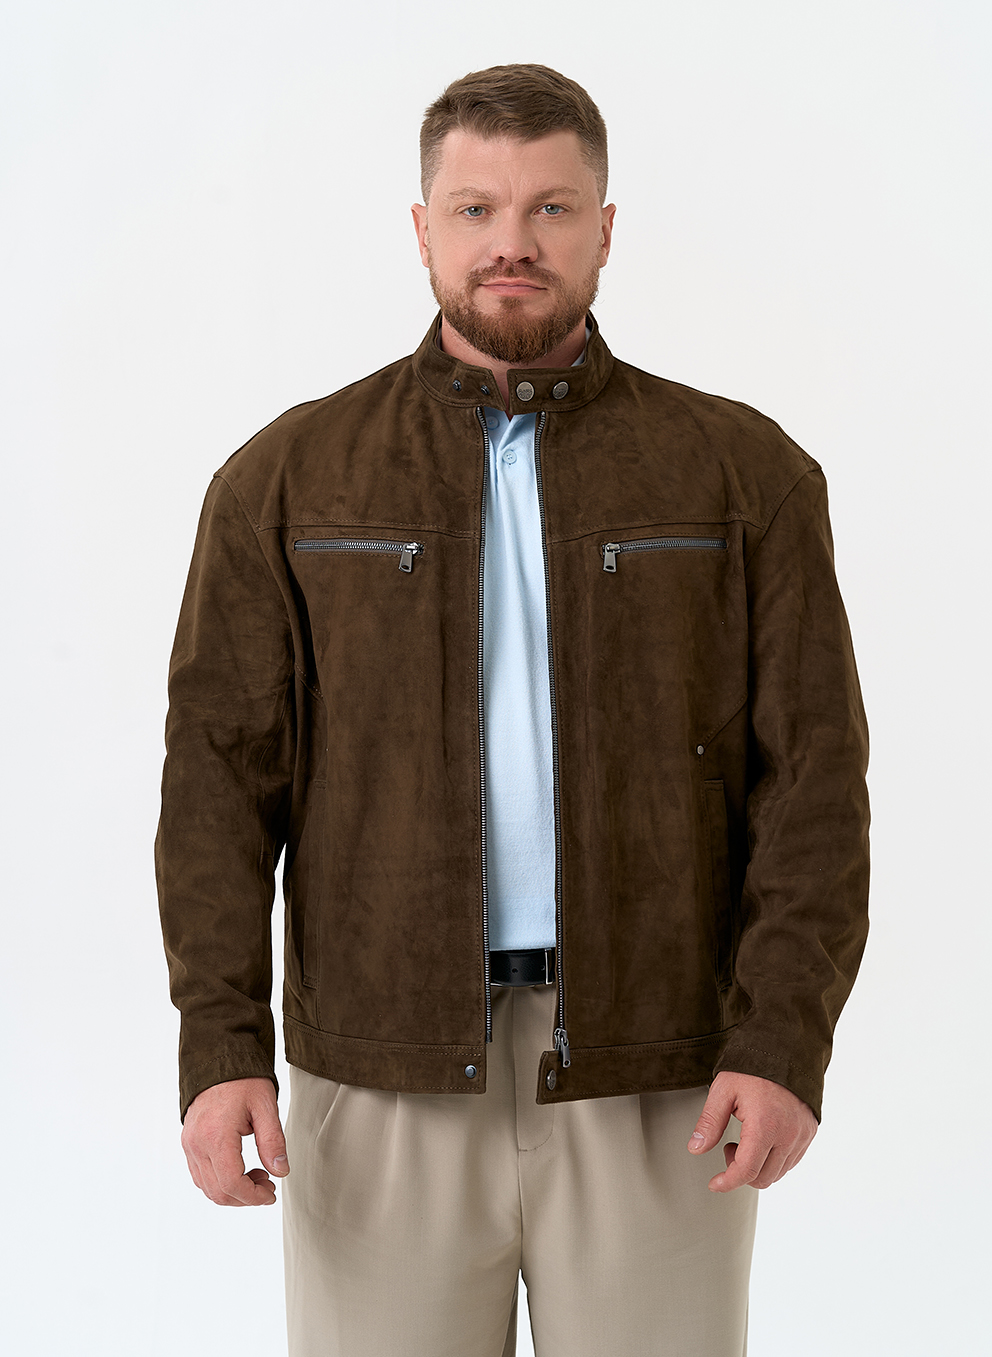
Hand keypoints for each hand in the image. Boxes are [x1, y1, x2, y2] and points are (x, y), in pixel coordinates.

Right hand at [181, 1076, 288, 1205]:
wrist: (218, 1060)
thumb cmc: (243, 1080)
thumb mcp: (265, 1106)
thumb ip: (273, 1141)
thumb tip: (281, 1171)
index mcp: (216, 1135)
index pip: (232, 1183)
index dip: (253, 1196)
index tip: (271, 1193)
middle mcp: (197, 1144)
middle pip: (218, 1191)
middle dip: (245, 1197)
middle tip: (268, 1184)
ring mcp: (189, 1144)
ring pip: (207, 1188)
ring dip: (233, 1192)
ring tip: (258, 1175)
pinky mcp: (188, 1143)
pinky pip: (200, 1175)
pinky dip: (220, 1182)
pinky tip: (240, 1170)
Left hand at [687, 1070, 816, 1191]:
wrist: (785, 1049)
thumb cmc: (752, 1068)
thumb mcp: (723, 1089)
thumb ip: (709, 1122)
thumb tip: (695, 1148)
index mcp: (765, 1125)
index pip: (746, 1170)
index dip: (727, 1182)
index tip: (714, 1183)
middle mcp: (788, 1135)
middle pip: (763, 1178)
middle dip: (741, 1171)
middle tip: (730, 1147)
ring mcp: (802, 1135)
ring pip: (778, 1173)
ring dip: (757, 1167)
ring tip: (745, 1139)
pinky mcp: (809, 1133)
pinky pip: (791, 1162)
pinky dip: (773, 1161)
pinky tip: (762, 1140)